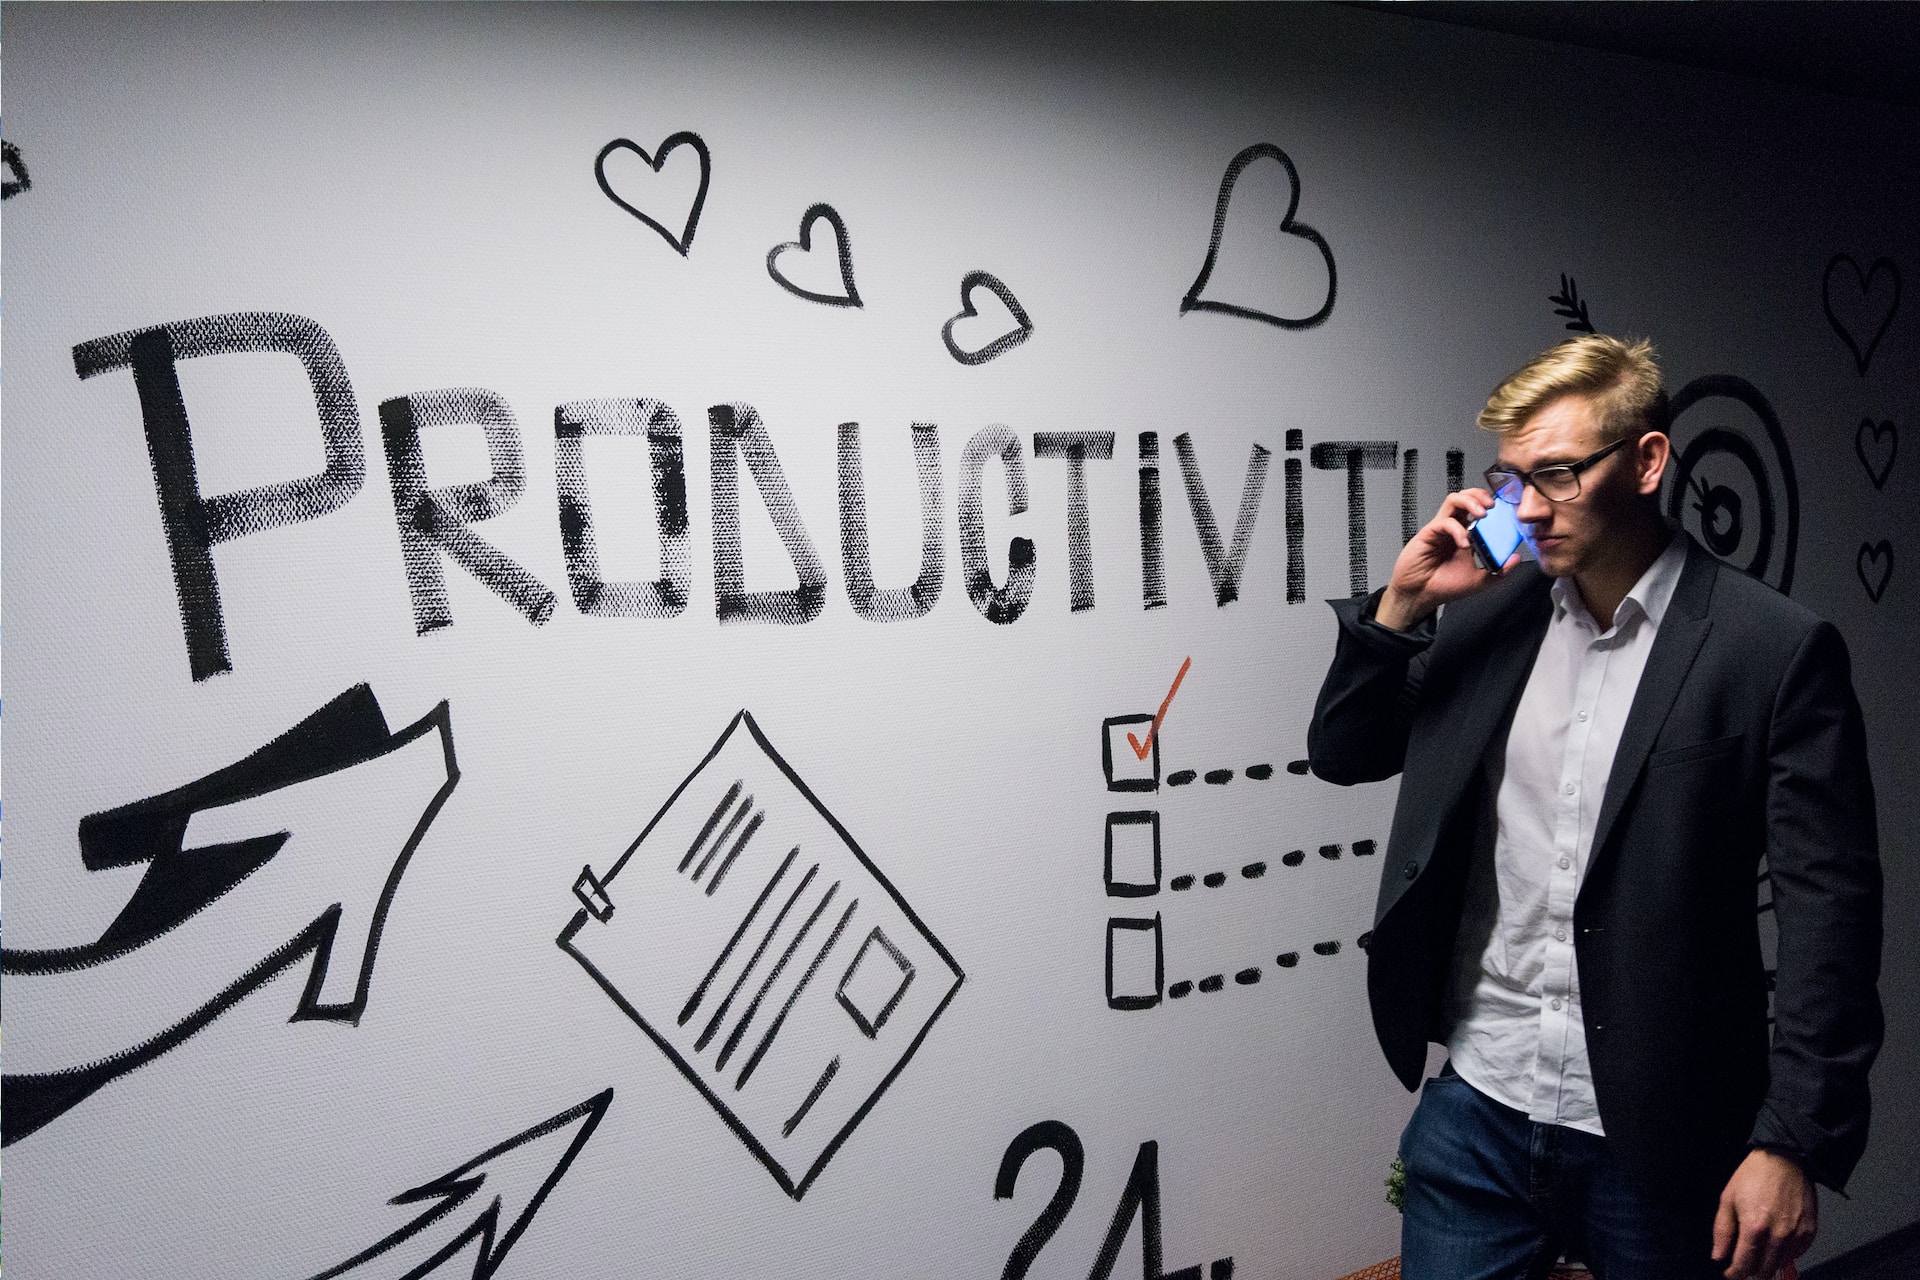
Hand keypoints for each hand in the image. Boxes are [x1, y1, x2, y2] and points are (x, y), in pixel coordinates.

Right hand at [1374, 489, 1517, 629]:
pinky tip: (1464, 543)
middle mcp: (1454, 527)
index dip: (1493, 506)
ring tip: (1482, 513)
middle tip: (1493, 506)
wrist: (1420, 595)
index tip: (1506, 511)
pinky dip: (1457, 529)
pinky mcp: (1429, 532)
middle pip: (1467, 497)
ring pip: (1454, 500)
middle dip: (1481, 495)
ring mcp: (1441, 528)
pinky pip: (1445, 521)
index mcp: (1466, 534)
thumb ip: (1498, 571)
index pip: (1480, 510)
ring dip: (1470, 502)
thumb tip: (1515, 559)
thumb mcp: (1479, 581)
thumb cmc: (1444, 586)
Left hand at [1714, 1149, 1815, 1278]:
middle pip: (1764, 1270)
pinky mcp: (1809, 1232)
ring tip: (1759, 1251)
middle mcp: (1778, 1236)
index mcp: (1754, 1228)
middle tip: (1744, 1261)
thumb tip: (1718, 1256)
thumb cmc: (1753, 1177)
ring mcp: (1796, 1235)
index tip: (1729, 1273)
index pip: (1744, 1264)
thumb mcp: (1728, 1199)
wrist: (1785, 1160)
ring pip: (1780, 1265)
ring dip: (1768, 1263)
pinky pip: (1797, 1254)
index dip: (1734, 1273)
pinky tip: (1776, 1243)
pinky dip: (1785, 1254)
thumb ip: (1722, 1231)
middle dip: (1751, 1270)